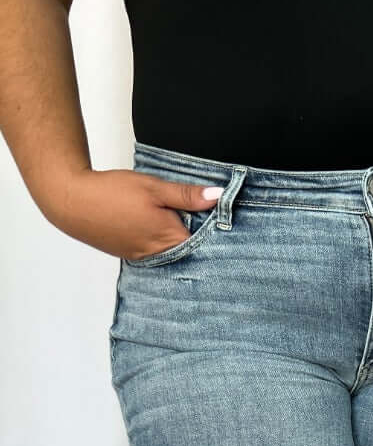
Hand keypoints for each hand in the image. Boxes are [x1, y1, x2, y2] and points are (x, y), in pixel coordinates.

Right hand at [43, 167, 222, 259]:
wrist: (73, 203)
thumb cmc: (112, 193)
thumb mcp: (154, 187)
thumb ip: (187, 195)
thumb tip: (217, 196)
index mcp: (171, 239)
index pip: (207, 240)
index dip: (217, 228)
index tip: (227, 216)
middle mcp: (161, 255)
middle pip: (192, 248)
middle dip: (203, 235)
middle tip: (213, 218)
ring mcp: (146, 257)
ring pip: (175, 250)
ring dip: (183, 237)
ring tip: (191, 222)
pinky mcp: (134, 255)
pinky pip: (159, 250)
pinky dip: (165, 241)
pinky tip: (165, 227)